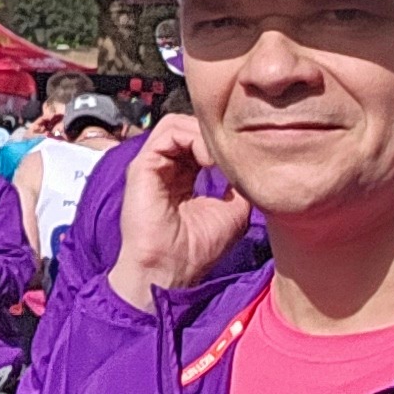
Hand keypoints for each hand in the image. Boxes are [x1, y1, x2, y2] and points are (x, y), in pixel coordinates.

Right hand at [107, 113, 252, 310]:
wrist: (170, 270)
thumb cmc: (196, 249)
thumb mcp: (233, 211)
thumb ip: (238, 184)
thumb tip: (250, 164)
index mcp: (184, 177)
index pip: (200, 142)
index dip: (221, 143)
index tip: (241, 158)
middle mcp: (166, 167)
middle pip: (189, 127)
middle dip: (214, 134)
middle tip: (231, 154)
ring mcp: (153, 164)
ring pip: (178, 123)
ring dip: (204, 134)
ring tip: (218, 159)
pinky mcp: (143, 165)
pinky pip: (167, 131)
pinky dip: (192, 137)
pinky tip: (208, 160)